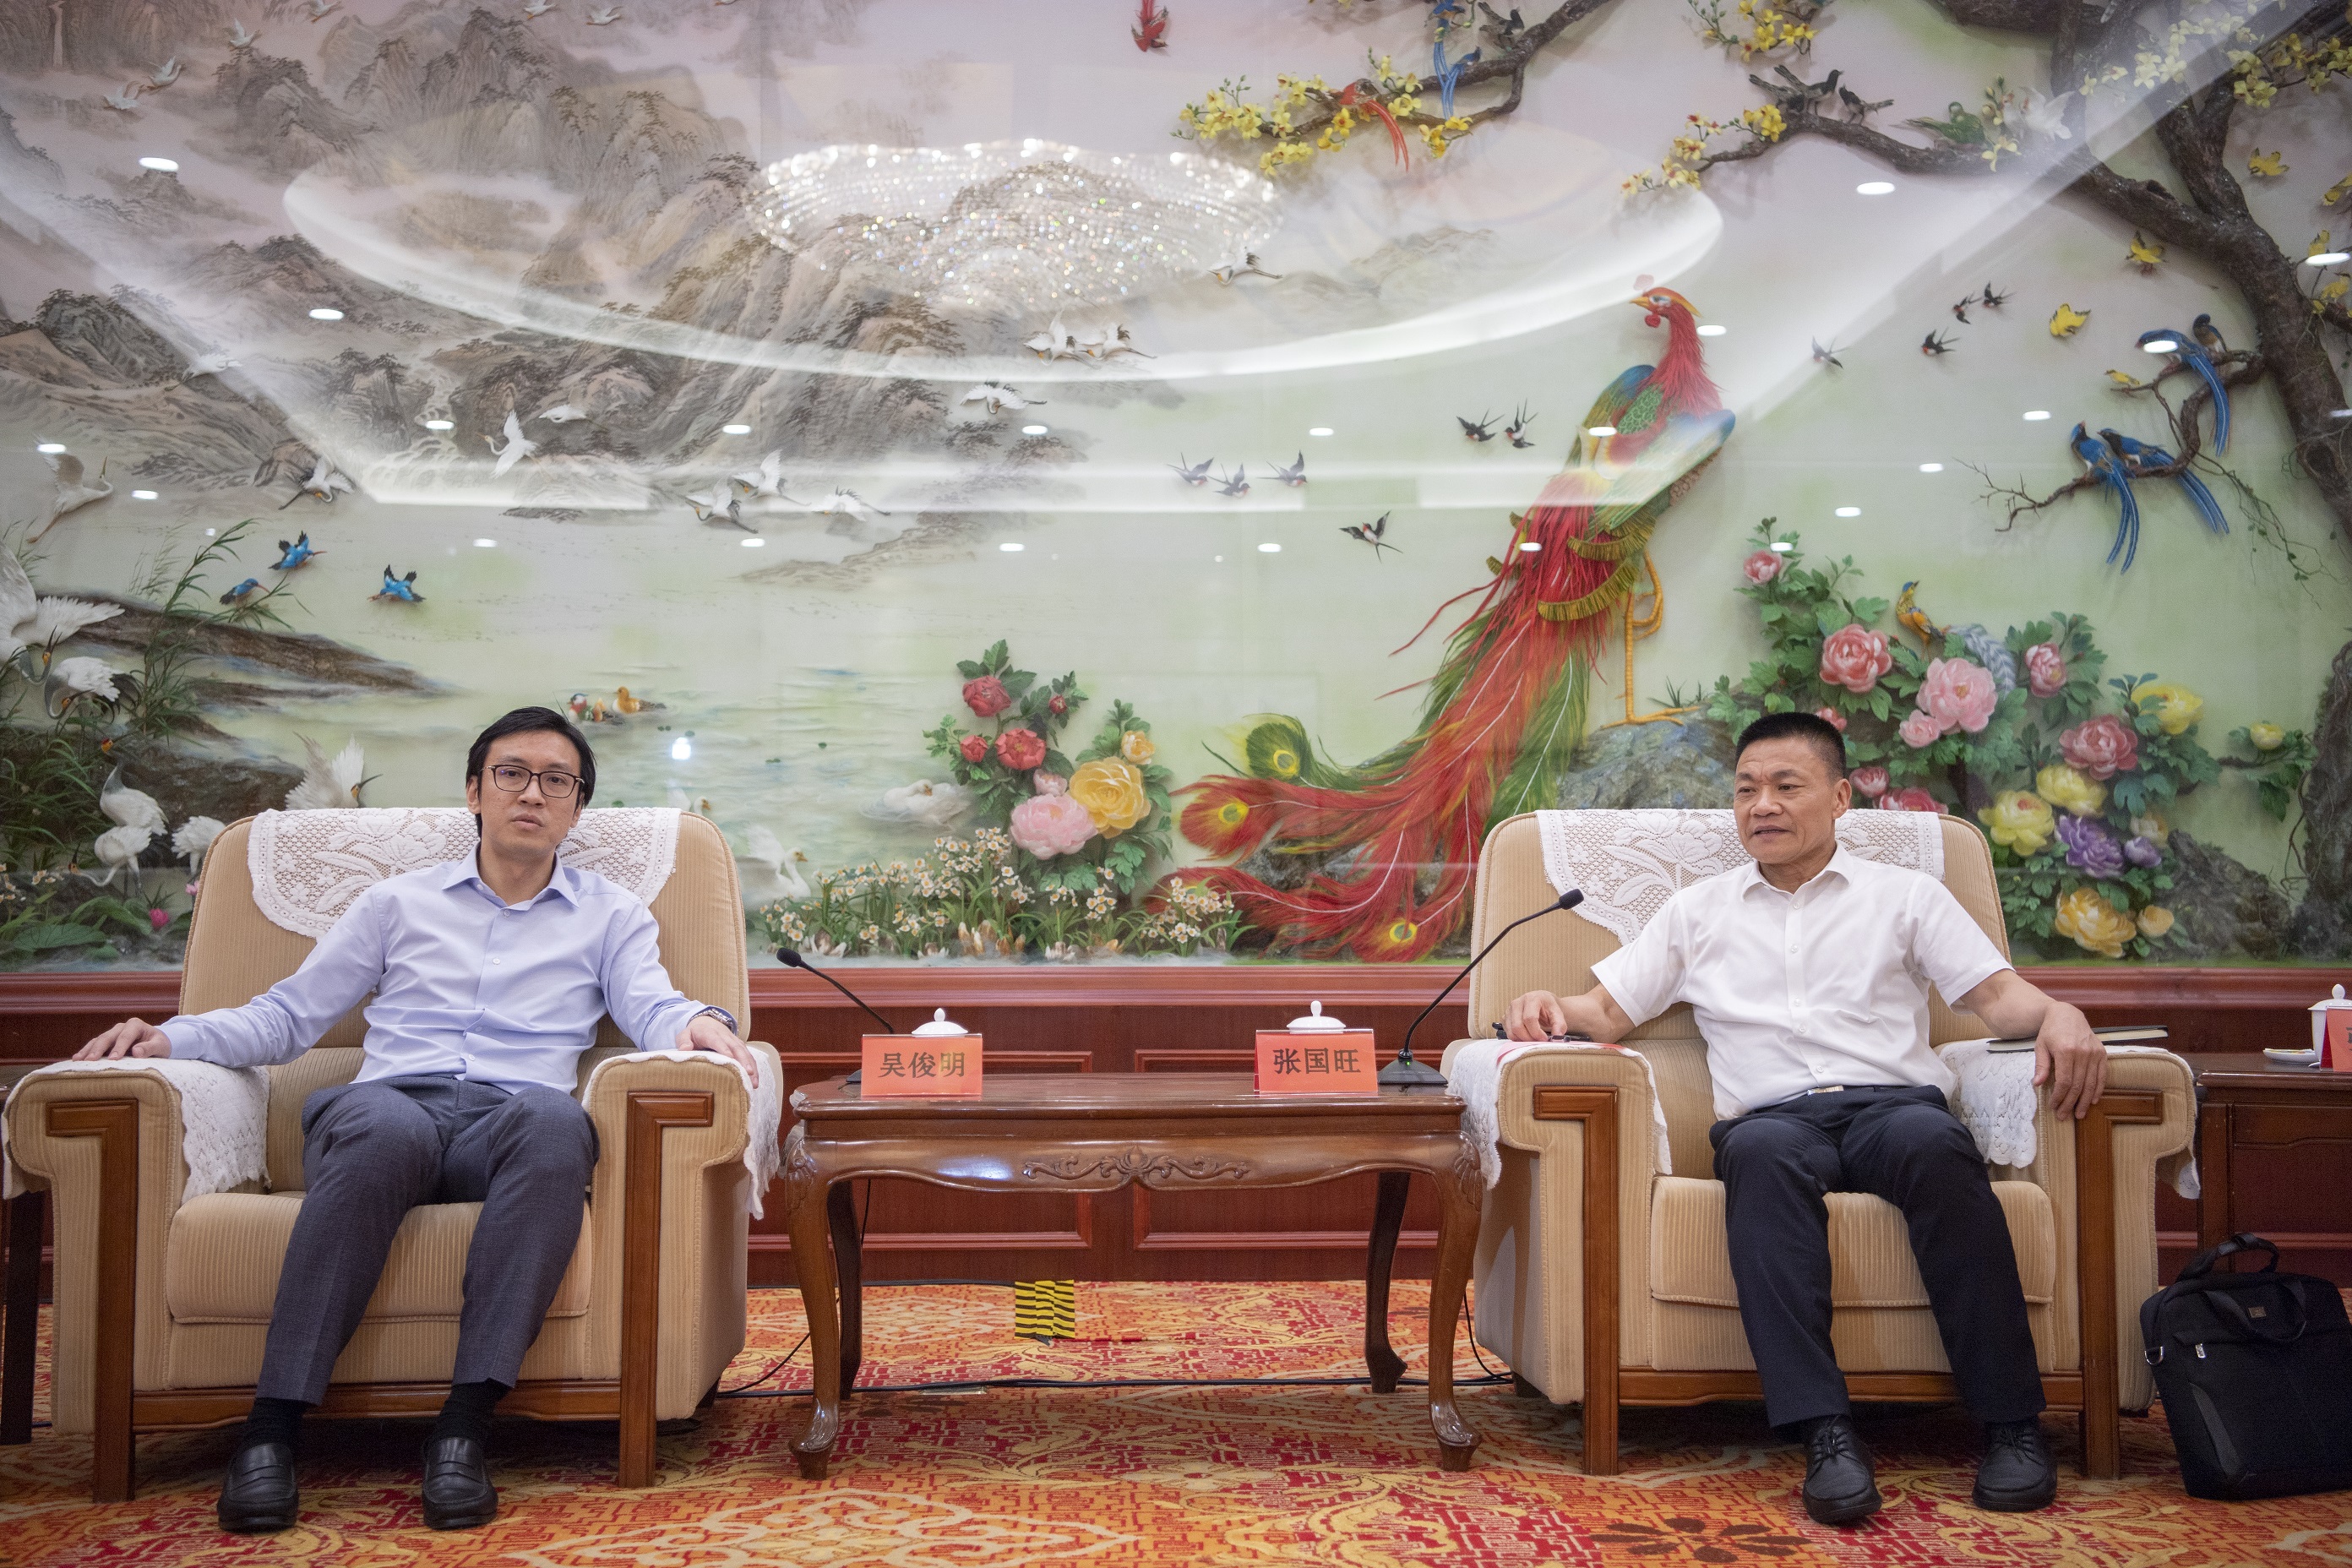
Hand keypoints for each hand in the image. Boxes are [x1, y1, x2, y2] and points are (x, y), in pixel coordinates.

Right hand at [74, 1017, 170, 1060]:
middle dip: (98, 1049)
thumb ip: (150, 1048)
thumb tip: (136, 1052)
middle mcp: (121, 1027)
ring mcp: (112, 1034)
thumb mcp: (160, 1046)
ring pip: (97, 1041)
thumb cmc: (160, 1044)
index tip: (114, 1059)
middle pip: (108, 1037)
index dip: (119, 1047)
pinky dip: (86, 1051)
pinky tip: (76, 1059)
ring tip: (78, 1061)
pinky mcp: (107, 1042)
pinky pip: (94, 1045)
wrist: (157, 1043)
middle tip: (90, 1061)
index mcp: (135, 1025)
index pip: (126, 1036)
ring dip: (88, 1050)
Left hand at [678, 1011, 759, 1087]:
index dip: (724, 1049)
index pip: (718, 1041)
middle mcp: (725, 1036)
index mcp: (710, 1033)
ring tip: (754, 1082)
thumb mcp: (684, 1034)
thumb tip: (685, 1050)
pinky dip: (753, 1066)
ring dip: (751, 1066)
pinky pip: (748, 1055)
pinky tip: (755, 1078)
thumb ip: (683, 1041)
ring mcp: (734, 1040)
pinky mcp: (739, 1045)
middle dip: (743, 1060)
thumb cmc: (694, 1032)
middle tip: (748, 1074)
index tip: (729, 1059)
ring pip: (745, 1052)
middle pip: (736, 1047)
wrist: (706, 1021)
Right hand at [1504, 990, 1567, 1042]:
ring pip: (1511, 1032)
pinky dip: (1517, 1038)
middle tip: (1539, 1041)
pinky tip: (1527, 1036)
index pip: (1529, 1018)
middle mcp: (1517, 1002)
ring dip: (1523, 1040)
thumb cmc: (1549, 1008)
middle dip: (1529, 1038)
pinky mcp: (1504, 1017)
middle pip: (1518, 1027)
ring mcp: (1509, 1010)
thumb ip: (1559, 1024)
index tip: (1544, 1038)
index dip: (1536, 1032)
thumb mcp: (1558, 1013)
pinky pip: (1508, 1033)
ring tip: (1534, 1039)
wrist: (1542, 1003)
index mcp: (1531, 998)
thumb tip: (1557, 1036)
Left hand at [2033, 1001, 2105, 1119]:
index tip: (2053, 1106)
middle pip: (2078, 1085)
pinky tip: (2093, 1100)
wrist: (2067, 1014)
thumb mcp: (2040, 1046)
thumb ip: (2041, 1065)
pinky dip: (2098, 1089)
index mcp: (2065, 1051)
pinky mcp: (2102, 1053)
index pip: (2064, 1081)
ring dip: (2085, 1101)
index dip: (2059, 1097)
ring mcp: (2094, 1053)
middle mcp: (2082, 1053)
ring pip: (2091, 1083)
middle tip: (2063, 1116)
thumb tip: (2037, 1084)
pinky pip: (2102, 1076)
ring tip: (2079, 1114)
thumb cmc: (2051, 1031)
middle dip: (2070, 1103)